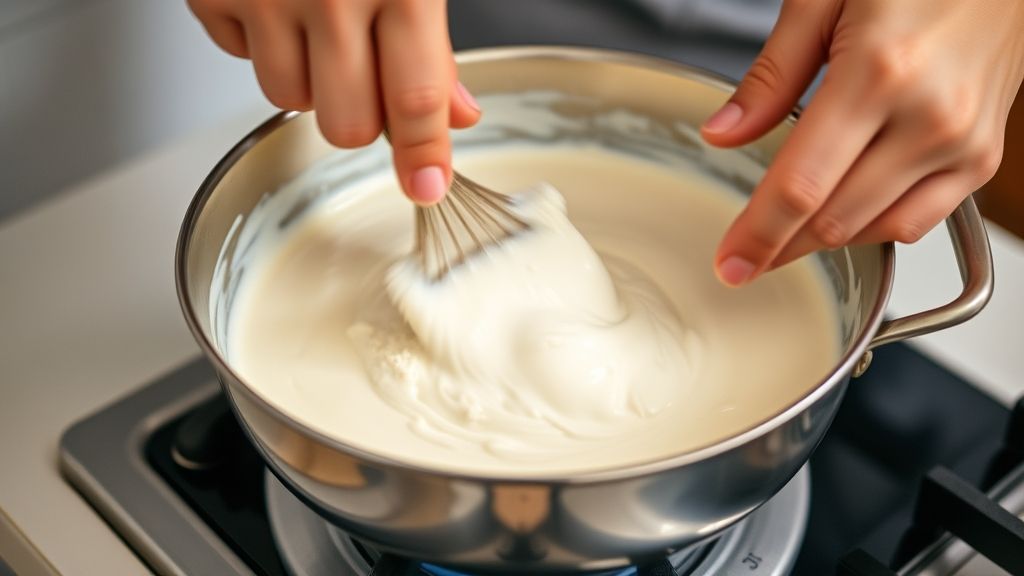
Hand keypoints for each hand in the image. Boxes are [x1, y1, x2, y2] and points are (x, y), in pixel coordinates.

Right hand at [187, 0, 480, 204]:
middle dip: (362, 117)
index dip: (423, 154)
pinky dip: (257, 41)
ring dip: (308, 81)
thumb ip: (434, 44)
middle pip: (346, 124)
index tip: (426, 188)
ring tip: (315, 20)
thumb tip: (457, 114)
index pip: (415, 98)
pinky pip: (236, 57)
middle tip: (365, 74)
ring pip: (288, 101)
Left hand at [702, 0, 1023, 285]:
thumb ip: (771, 76)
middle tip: (745, 251)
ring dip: (823, 242)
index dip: (758, 235)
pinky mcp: (982, 156)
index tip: (728, 264)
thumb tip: (722, 134)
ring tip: (785, 235)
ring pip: (875, 230)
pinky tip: (841, 215)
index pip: (801, 186)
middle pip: (835, 219)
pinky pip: (918, 219)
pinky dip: (872, 228)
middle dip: (780, 245)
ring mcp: (963, 142)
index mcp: (878, 73)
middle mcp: (928, 117)